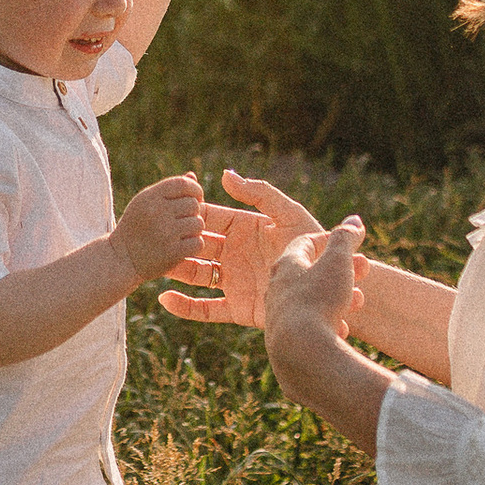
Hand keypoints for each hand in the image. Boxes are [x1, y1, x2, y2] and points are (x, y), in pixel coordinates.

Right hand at [113, 170, 207, 286]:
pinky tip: (182, 247)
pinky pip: (197, 243)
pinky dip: (193, 246)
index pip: (183, 183)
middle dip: (193, 213)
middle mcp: (157, 212)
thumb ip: (168, 190)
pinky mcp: (172, 252)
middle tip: (183, 221)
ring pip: (198, 224)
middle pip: (193, 204)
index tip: (195, 199)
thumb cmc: (135, 228)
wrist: (120, 259)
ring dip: (194, 230)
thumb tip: (192, 177)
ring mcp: (165, 232)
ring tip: (180, 235)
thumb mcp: (144, 203)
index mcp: (150, 197)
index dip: (195, 189)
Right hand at [158, 164, 324, 325]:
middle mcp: (235, 254)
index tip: (169, 210)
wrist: (332, 290)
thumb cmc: (316, 246)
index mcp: (245, 228)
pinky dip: (184, 307)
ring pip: (196, 276)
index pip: (210, 218)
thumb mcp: (289, 214)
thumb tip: (224, 176)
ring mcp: (234, 282)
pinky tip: (164, 300)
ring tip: (154, 267)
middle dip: (176, 243)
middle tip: (152, 240)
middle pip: (197, 247)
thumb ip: (259, 193)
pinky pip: (205, 308)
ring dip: (175, 271)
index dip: (190, 215)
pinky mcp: (238, 308)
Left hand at [263, 216, 366, 353]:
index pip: (304, 243)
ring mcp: (278, 316)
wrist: (301, 351)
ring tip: (358, 302)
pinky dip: (329, 324)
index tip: (348, 244)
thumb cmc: (319, 299)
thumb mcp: (337, 262)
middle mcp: (276, 289)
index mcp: (285, 265)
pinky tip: (342, 329)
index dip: (328, 240)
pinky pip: (310, 327)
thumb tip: (353, 221)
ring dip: (338, 298)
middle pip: (310, 273)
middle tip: (363, 271)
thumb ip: (345, 239)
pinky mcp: (283, 341)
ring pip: (313, 301)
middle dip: (340, 272)